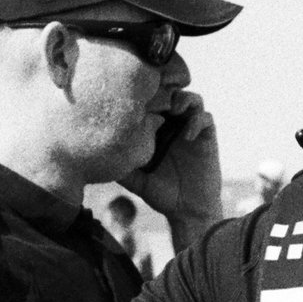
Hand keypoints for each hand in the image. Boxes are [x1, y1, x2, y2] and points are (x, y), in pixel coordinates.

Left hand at [126, 89, 222, 244]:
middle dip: (164, 91)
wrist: (186, 210)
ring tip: (173, 110)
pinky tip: (186, 136)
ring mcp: (191, 129)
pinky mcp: (207, 138)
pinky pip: (206, 118)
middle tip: (153, 99)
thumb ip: (120, 163)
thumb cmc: (160, 193)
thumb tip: (95, 156)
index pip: (151, 100)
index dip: (144, 95)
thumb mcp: (134, 178)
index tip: (134, 101)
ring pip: (192, 99)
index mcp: (156, 128)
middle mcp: (175, 125)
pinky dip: (197, 121)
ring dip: (183, 99)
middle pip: (172, 93)